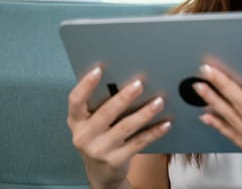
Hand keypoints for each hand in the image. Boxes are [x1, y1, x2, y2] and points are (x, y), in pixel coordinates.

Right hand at [67, 67, 171, 188]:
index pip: (75, 100)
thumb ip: (100, 105)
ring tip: (159, 101)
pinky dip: (154, 132)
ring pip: (125, 127)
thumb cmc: (99, 137)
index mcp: (76, 121)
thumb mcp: (91, 123)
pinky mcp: (116, 160)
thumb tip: (126, 79)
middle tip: (140, 83)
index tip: (99, 69)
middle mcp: (84, 136)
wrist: (100, 172)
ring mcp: (99, 150)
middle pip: (105, 113)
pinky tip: (166, 123)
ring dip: (144, 113)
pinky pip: (139, 142)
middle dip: (124, 97)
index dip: (86, 85)